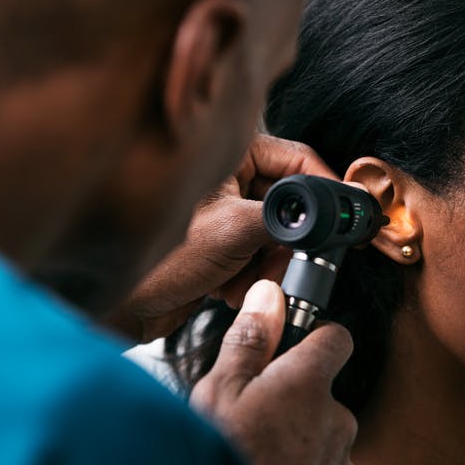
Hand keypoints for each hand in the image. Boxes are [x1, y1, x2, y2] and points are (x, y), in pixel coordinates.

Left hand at [106, 134, 337, 341]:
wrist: (120, 309)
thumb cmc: (158, 261)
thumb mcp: (234, 230)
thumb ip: (288, 218)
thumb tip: (329, 214)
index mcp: (228, 155)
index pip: (298, 159)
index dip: (324, 189)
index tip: (344, 215)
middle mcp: (229, 180)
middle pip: (294, 204)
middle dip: (289, 242)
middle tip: (286, 263)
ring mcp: (229, 214)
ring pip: (282, 237)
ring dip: (270, 266)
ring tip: (242, 282)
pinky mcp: (226, 246)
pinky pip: (264, 258)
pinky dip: (255, 277)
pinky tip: (228, 290)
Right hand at [190, 280, 356, 464]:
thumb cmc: (221, 462)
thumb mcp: (220, 391)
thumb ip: (251, 340)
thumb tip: (268, 296)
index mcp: (309, 385)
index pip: (336, 338)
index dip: (314, 336)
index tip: (289, 345)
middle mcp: (336, 418)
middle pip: (321, 388)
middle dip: (292, 393)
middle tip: (251, 408)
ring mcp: (337, 457)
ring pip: (318, 427)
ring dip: (294, 430)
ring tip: (253, 446)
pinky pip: (318, 461)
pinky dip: (297, 462)